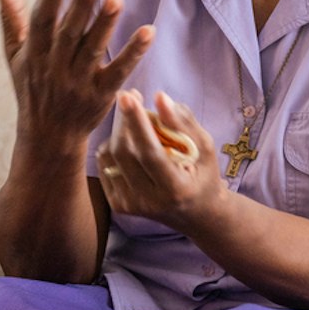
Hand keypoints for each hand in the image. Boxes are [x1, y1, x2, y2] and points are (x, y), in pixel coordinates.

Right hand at [0, 0, 154, 153]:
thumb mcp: (15, 55)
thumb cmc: (31, 87)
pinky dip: (133, 53)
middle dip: (81, 6)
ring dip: (105, 25)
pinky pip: (119, 72)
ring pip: (92, 51)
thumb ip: (11, 16)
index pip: (41, 21)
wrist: (48, 137)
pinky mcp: (102, 95)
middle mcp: (55, 67)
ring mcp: (80, 83)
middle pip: (69, 34)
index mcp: (34, 54)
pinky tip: (148, 32)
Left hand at [97, 92, 224, 229]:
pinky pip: (104, 165)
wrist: (195, 214)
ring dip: (119, 131)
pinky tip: (129, 142)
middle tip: (130, 96)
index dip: (137, 123)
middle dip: (124, 119)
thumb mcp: (204, 148)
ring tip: (137, 123)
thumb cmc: (203, 174)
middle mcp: (150, 201)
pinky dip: (113, 145)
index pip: (150, 152)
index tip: (129, 95)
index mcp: (176, 189)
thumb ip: (184, 122)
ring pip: (110, 156)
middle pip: (124, 152)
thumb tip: (159, 96)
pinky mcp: (117, 205)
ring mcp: (130, 206)